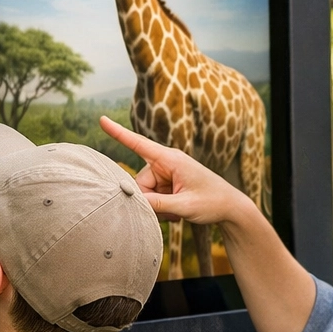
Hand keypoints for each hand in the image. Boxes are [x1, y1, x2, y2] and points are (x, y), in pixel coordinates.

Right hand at [99, 117, 249, 224]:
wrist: (231, 208)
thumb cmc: (213, 202)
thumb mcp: (185, 206)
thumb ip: (158, 204)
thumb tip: (134, 202)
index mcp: (171, 159)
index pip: (139, 144)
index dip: (118, 133)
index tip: (101, 120)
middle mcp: (166, 163)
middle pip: (140, 182)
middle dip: (149, 200)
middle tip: (170, 212)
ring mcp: (167, 174)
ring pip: (145, 192)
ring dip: (157, 206)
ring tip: (178, 211)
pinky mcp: (169, 184)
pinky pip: (153, 197)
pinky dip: (162, 207)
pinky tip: (177, 211)